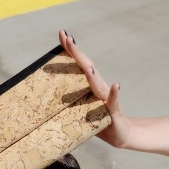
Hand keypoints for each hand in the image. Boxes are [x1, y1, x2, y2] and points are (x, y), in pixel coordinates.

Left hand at [59, 30, 130, 148]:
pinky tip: (117, 85)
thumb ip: (68, 106)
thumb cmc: (99, 121)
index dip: (72, 50)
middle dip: (77, 53)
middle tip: (67, 38)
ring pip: (98, 84)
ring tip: (86, 65)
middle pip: (87, 67)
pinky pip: (114, 102)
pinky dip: (115, 94)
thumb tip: (47, 104)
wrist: (121, 134)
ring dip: (92, 75)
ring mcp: (107, 99)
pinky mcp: (114, 112)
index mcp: (91, 86)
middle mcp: (100, 88)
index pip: (80, 64)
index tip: (62, 34)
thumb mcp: (80, 112)